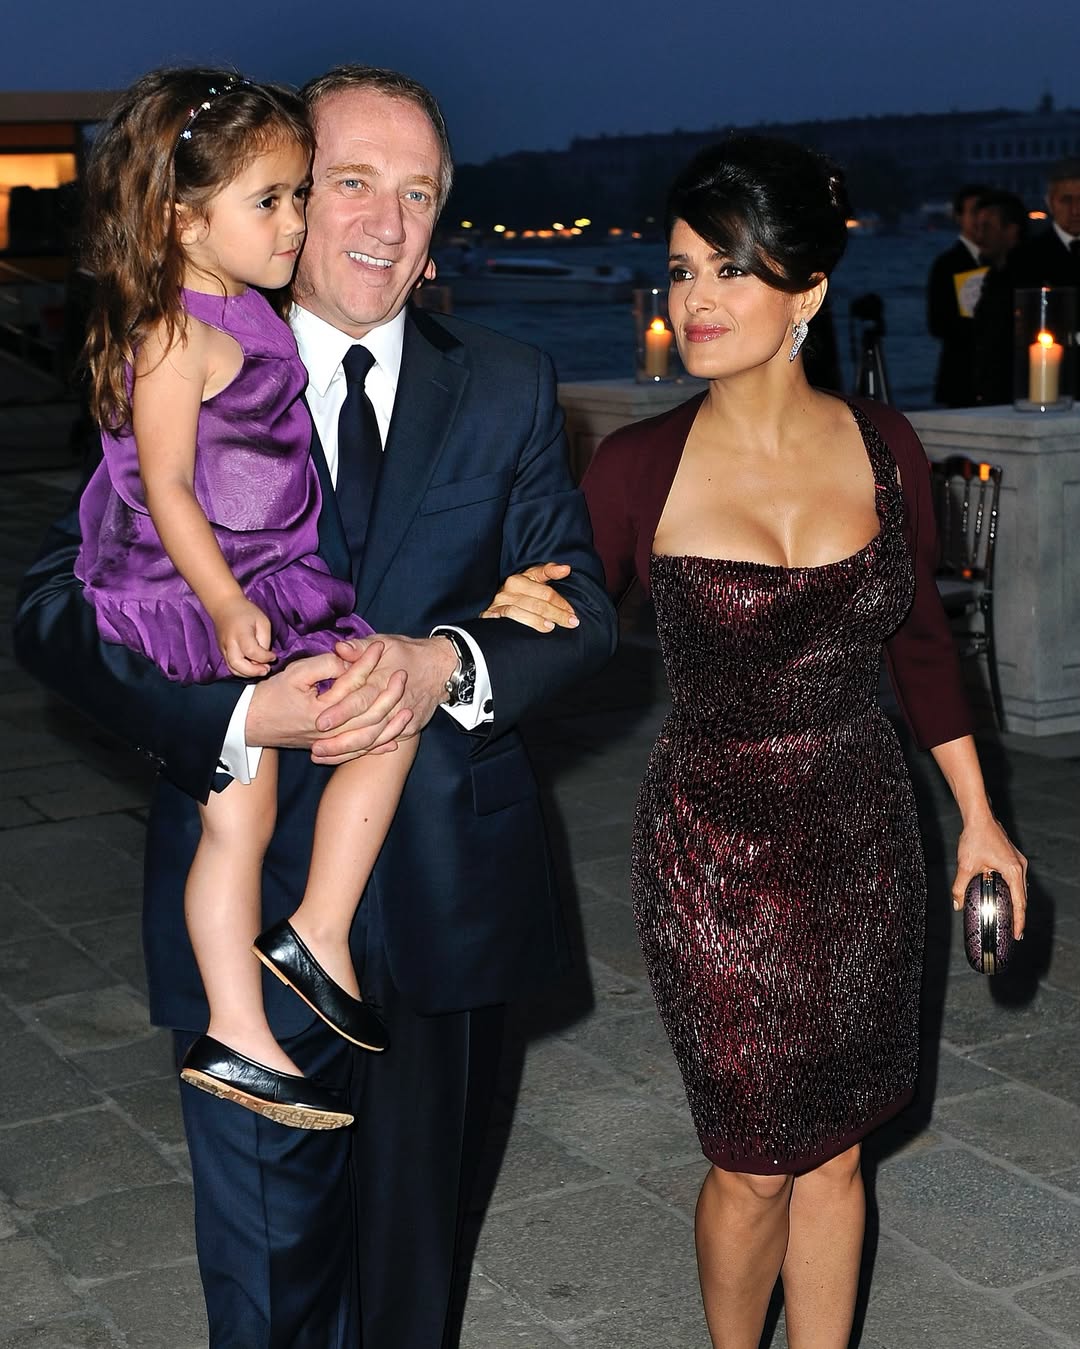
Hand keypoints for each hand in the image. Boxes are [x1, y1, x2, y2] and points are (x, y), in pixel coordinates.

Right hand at [212, 597, 276, 677]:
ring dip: (248, 674)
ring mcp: (223, 649)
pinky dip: (243, 671)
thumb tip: (265, 657)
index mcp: (240, 633)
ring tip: (261, 670)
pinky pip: (231, 667)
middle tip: (267, 669)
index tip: (273, 656)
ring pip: (233, 669)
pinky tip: (253, 667)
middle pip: (237, 664)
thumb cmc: (246, 612)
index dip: (264, 657)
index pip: (251, 651)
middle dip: (254, 671)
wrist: (225, 606)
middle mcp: (229, 643)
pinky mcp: (222, 653)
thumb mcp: (262, 621)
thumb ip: (264, 640)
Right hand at [246, 640, 410, 763]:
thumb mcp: (294, 674)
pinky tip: (394, 740)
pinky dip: (377, 747)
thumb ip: (323, 665)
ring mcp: (330, 743)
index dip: (367, 662)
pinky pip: (358, 752)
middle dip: (389, 693)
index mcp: (321, 709)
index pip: (353, 683)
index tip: (380, 647)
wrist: (249, 725)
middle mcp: (329, 730)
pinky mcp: (328, 750)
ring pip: (369, 736)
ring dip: (391, 724)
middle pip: (369, 713)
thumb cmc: (270, 696)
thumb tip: (348, 661)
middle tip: (402, 674)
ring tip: (408, 709)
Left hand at [309, 634, 457, 761]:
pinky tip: (342, 757)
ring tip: (321, 756)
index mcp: (383, 682)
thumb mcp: (385, 642)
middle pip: (365, 729)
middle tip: (315, 748)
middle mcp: (393, 705)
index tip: (319, 723)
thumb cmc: (408, 653)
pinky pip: (383, 744)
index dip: (340, 712)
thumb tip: (339, 648)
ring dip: (347, 751)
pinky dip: (364, 752)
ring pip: (373, 741)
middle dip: (339, 742)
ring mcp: (402, 720)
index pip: (360, 700)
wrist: (441, 668)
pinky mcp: (409, 730)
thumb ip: (360, 647)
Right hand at [480, 561, 578, 632]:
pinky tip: (531, 632)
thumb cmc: (517, 591)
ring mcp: (498, 604)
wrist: (492, 604)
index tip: (573, 612)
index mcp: (518, 579)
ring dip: (538, 621)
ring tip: (552, 627)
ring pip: (520, 612)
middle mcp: (507, 591)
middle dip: (556, 614)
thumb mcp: (531, 578)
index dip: (561, 603)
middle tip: (572, 623)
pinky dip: (519, 624)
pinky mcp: (490, 616)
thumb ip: (548, 572)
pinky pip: (506, 621)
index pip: (545, 592)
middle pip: (537, 604)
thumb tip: (566, 569)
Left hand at [952, 815, 1027, 938]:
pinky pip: (1016, 879)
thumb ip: (960, 887)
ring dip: (1016, 903)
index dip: (1019, 920)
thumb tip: (957, 904)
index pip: (1019, 902)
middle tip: (1014, 931)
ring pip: (1020, 888)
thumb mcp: (966, 866)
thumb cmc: (975, 838)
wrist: (979, 817)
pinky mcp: (1013, 858)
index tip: (1017, 934)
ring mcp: (1018, 862)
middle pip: (1022, 897)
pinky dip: (1012, 891)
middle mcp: (1020, 867)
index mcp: (1013, 871)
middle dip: (1018, 915)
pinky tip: (1004, 897)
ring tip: (1010, 918)